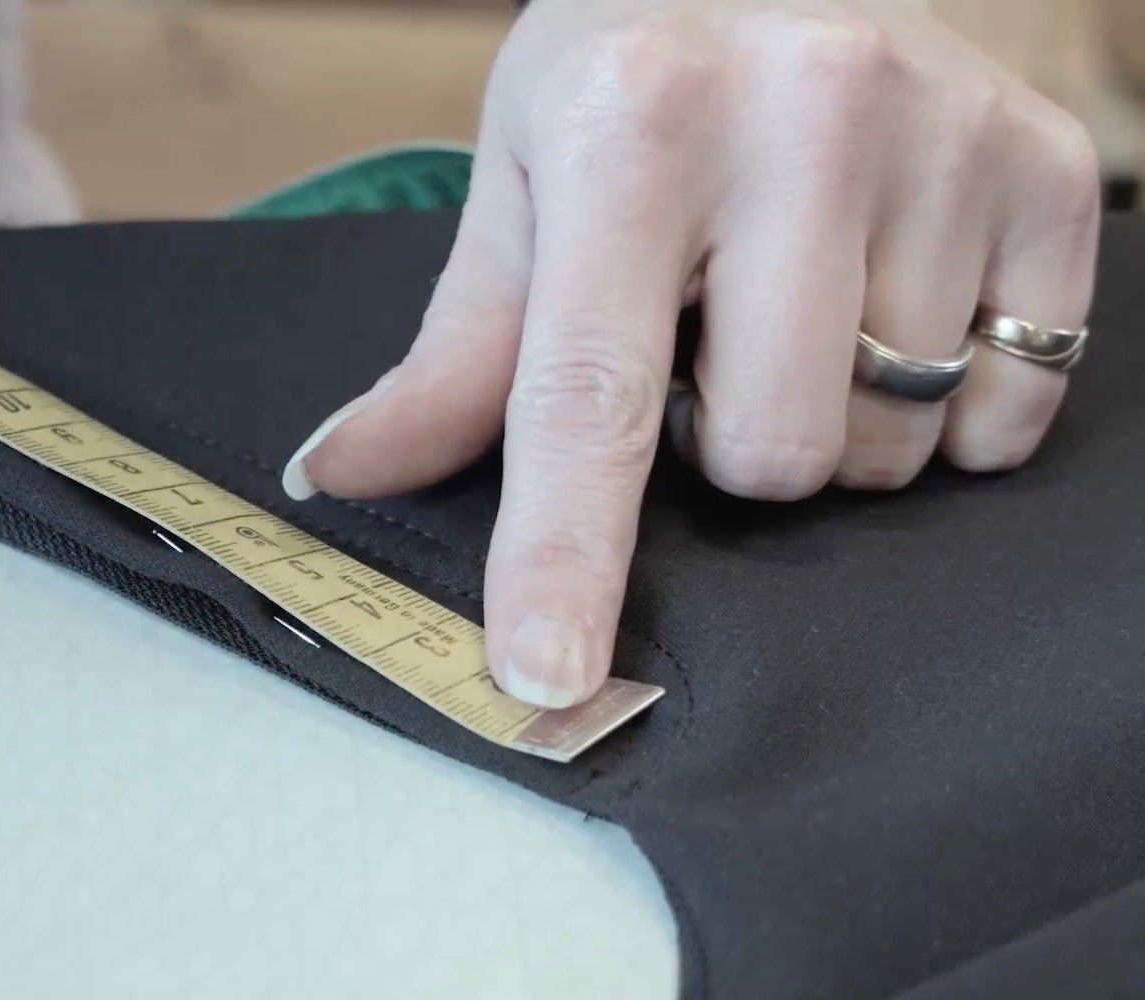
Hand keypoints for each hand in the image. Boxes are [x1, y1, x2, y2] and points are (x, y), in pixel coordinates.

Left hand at [281, 0, 1100, 708]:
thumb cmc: (633, 65)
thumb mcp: (522, 175)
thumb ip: (456, 347)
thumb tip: (343, 473)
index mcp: (632, 127)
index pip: (589, 396)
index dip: (565, 556)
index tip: (549, 678)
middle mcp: (803, 115)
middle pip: (773, 451)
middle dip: (726, 441)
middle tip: (710, 337)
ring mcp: (942, 136)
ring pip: (889, 440)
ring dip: (829, 414)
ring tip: (797, 300)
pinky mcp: (1048, 164)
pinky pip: (1010, 402)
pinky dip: (948, 398)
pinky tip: (896, 299)